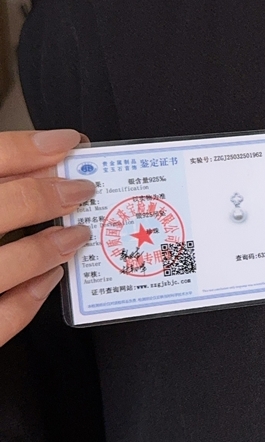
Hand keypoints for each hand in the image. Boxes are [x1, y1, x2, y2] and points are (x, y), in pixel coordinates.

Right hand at [0, 129, 93, 345]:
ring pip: (3, 266)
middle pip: (1, 206)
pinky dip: (28, 299)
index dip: (27, 146)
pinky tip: (48, 278)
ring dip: (48, 247)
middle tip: (80, 188)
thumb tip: (32, 157)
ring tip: (75, 234)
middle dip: (47, 195)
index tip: (65, 142)